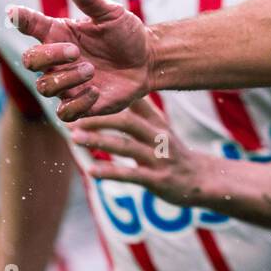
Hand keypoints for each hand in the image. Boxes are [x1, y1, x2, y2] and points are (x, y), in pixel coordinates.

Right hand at [11, 0, 154, 121]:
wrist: (148, 60)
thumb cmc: (126, 34)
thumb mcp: (112, 14)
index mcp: (60, 34)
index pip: (31, 25)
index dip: (20, 19)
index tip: (14, 13)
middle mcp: (58, 60)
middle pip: (30, 61)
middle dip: (49, 56)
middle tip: (76, 51)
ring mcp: (68, 84)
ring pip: (45, 87)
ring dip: (66, 79)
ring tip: (91, 69)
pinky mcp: (81, 104)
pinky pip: (64, 113)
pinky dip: (77, 103)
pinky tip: (96, 91)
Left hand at [69, 98, 216, 207]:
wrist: (198, 180)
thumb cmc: (172, 151)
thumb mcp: (161, 128)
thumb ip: (141, 111)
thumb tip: (118, 90)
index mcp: (157, 122)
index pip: (134, 102)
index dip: (109, 96)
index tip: (82, 93)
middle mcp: (159, 136)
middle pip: (128, 121)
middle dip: (99, 118)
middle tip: (71, 118)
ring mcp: (159, 157)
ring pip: (126, 146)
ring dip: (99, 141)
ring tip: (75, 138)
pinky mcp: (158, 179)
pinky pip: (131, 174)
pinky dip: (110, 171)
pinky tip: (91, 170)